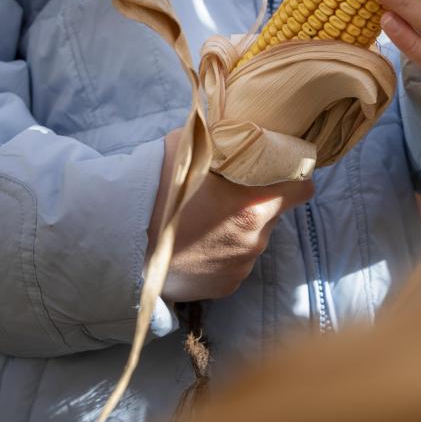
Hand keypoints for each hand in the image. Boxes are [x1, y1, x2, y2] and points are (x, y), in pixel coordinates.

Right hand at [147, 129, 313, 301]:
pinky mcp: (225, 287)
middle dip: (258, 203)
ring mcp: (240, 267)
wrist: (119, 240)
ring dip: (239, 229)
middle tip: (226, 195)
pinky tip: (196, 245)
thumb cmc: (154, 189)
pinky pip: (234, 263)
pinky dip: (222, 253)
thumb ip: (224, 144)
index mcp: (253, 204)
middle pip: (273, 214)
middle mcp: (254, 239)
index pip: (302, 188)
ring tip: (203, 222)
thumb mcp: (190, 150)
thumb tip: (242, 134)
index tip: (280, 173)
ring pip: (253, 239)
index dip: (294, 177)